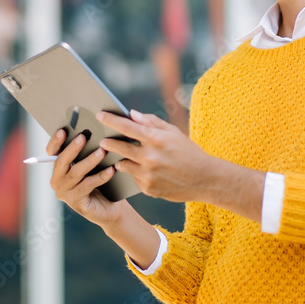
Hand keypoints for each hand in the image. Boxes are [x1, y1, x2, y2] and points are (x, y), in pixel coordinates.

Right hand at [48, 128, 128, 226]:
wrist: (109, 208)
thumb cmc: (100, 180)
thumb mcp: (91, 164)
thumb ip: (86, 151)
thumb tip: (91, 131)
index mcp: (58, 168)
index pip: (51, 153)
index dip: (55, 142)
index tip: (63, 130)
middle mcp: (57, 181)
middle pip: (62, 161)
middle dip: (73, 148)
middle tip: (84, 136)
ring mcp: (65, 193)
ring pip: (76, 173)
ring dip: (89, 160)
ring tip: (102, 151)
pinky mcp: (76, 202)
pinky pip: (88, 185)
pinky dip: (100, 176)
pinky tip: (111, 169)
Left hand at [97, 109, 216, 202]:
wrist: (204, 179)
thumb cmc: (189, 152)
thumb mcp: (173, 132)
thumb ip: (151, 122)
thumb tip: (132, 115)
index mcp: (156, 139)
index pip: (127, 127)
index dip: (111, 120)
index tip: (100, 115)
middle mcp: (150, 157)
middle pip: (120, 147)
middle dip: (109, 142)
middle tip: (103, 140)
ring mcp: (148, 175)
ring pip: (123, 164)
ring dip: (121, 159)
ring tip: (122, 156)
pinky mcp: (148, 188)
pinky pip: (134, 177)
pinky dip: (135, 172)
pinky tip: (143, 170)